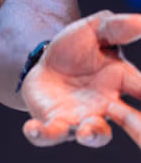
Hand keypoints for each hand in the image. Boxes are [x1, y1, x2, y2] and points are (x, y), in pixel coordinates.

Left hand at [21, 11, 140, 147]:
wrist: (43, 60)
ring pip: (93, 135)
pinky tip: (33, 128)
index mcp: (122, 81)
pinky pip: (49, 134)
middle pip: (132, 123)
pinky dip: (42, 135)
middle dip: (139, 129)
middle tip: (140, 130)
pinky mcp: (54, 122)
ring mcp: (81, 117)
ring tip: (86, 132)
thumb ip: (117, 27)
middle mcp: (107, 105)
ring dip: (92, 135)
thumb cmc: (76, 48)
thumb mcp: (94, 30)